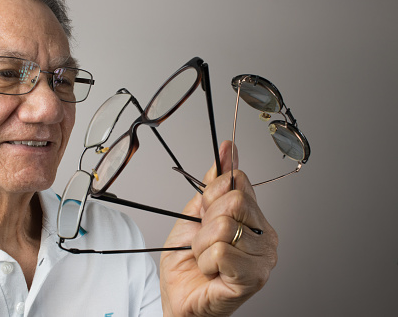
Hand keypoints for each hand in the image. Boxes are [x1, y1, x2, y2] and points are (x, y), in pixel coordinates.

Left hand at [160, 140, 277, 315]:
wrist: (178, 298)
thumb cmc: (186, 260)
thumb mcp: (195, 213)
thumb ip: (214, 183)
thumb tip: (229, 149)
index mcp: (255, 217)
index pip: (237, 182)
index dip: (210, 197)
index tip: (204, 216)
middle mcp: (267, 236)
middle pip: (233, 201)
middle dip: (205, 221)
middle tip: (204, 242)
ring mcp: (264, 258)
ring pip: (224, 226)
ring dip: (203, 245)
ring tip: (206, 259)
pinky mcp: (254, 277)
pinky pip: (220, 250)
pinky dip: (206, 260)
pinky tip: (211, 272)